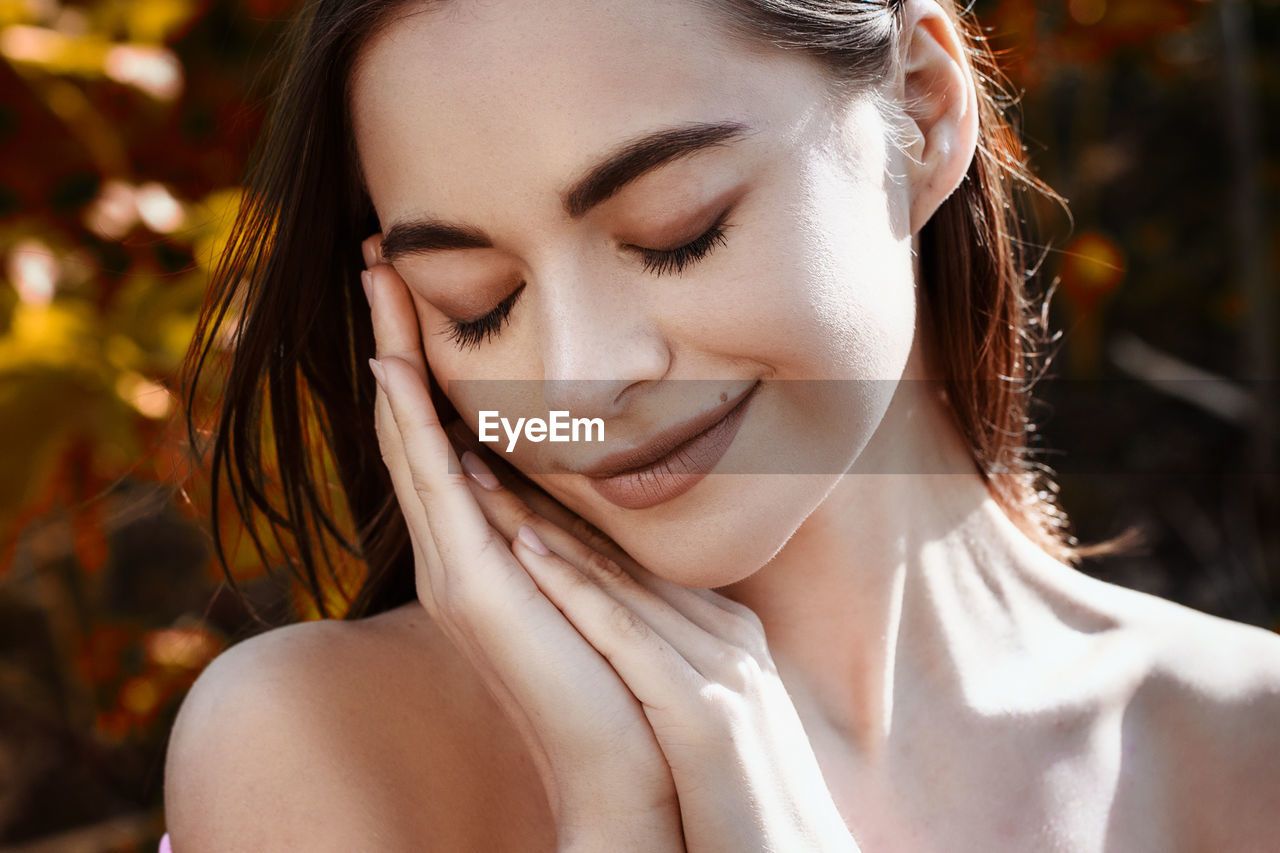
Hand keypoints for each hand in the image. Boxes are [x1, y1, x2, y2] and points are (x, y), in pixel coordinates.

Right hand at [362, 236, 859, 852]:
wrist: (628, 762)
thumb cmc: (625, 672)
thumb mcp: (603, 576)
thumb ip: (587, 529)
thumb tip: (600, 475)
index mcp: (491, 543)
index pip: (448, 432)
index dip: (430, 360)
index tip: (422, 289)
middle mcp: (460, 548)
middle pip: (415, 423)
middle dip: (397, 339)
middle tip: (376, 262)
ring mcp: (457, 566)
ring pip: (410, 442)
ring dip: (391, 361)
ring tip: (375, 287)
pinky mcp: (469, 585)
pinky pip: (429, 487)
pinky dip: (407, 425)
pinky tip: (392, 368)